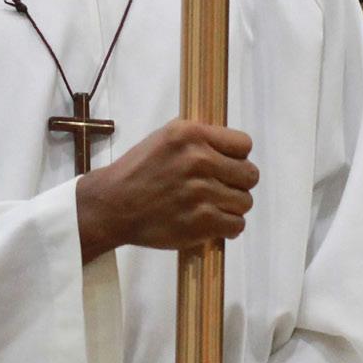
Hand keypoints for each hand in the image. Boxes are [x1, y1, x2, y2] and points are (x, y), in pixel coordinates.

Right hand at [75, 120, 257, 255]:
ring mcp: (202, 192)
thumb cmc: (136, 171)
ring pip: (245, 202)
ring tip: (211, 207)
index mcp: (191, 135)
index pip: (244, 144)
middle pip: (250, 175)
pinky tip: (210, 222)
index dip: (237, 157)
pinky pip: (237, 225)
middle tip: (220, 189)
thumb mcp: (164, 138)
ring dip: (231, 207)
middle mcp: (198, 160)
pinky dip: (226, 227)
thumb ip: (198, 139)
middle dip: (237, 183)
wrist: (112, 205)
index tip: (225, 165)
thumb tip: (231, 146)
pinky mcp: (202, 221)